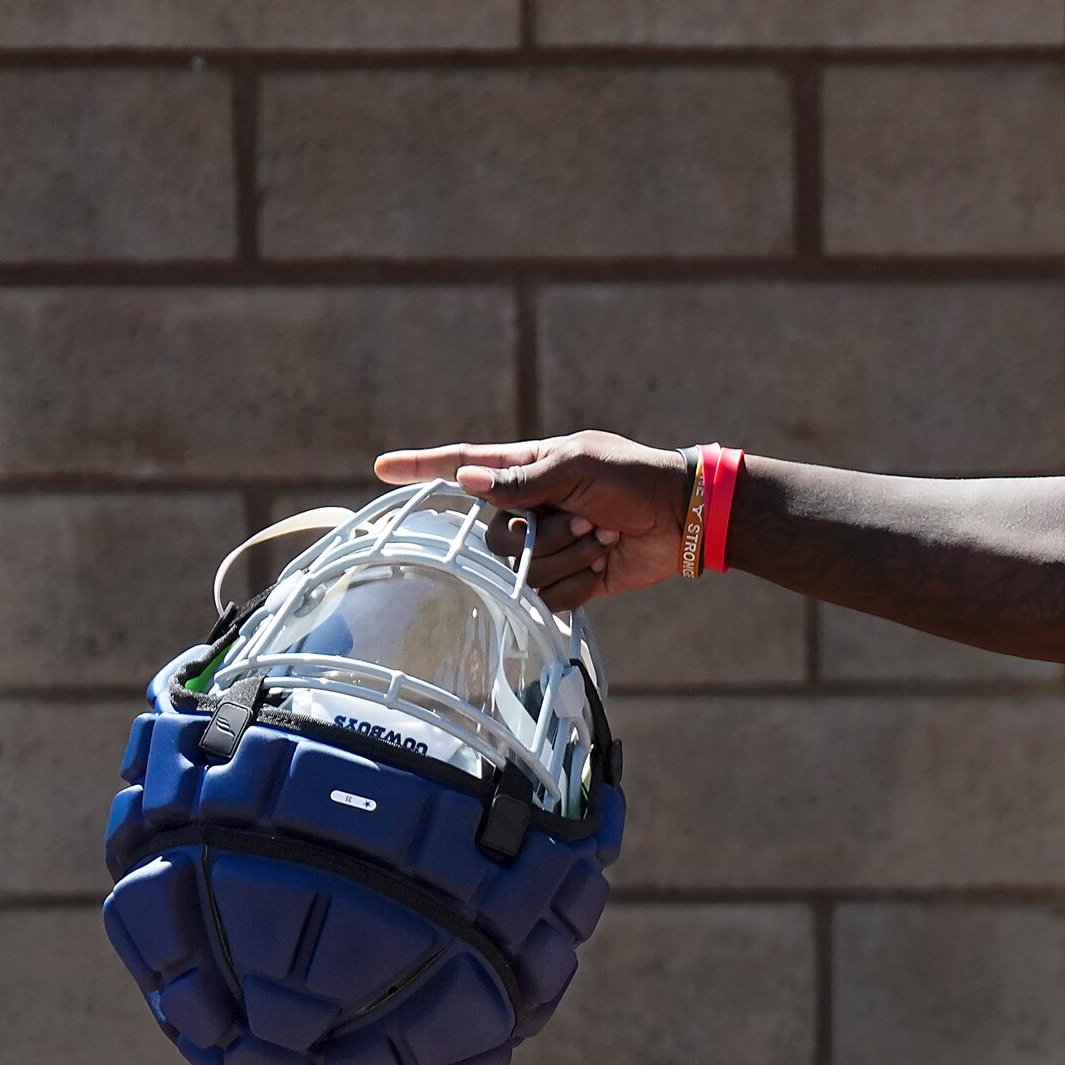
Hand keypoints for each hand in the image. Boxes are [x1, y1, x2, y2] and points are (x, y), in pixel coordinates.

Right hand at [373, 430, 688, 611]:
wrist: (682, 519)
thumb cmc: (633, 478)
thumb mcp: (578, 466)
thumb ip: (523, 480)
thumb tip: (466, 483)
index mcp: (526, 471)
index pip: (463, 468)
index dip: (422, 468)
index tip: (382, 468)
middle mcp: (529, 510)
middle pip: (493, 538)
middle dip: (543, 534)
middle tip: (589, 517)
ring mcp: (547, 548)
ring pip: (522, 572)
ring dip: (569, 555)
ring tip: (602, 536)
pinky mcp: (569, 581)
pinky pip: (548, 598)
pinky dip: (579, 582)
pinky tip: (604, 564)